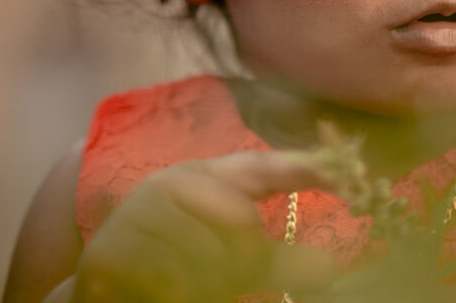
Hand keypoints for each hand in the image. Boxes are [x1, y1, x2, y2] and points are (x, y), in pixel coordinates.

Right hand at [70, 151, 335, 301]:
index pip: (265, 166)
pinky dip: (176, 295)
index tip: (354, 178)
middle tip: (217, 273)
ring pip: (206, 258)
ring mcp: (138, 212)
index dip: (310, 166)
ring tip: (184, 282)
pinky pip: (171, 281)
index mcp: (205, 175)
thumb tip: (330, 267)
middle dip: (239, 259)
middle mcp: (171, 182)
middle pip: (239, 222)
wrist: (101, 284)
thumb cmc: (176, 261)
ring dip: (206, 283)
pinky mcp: (112, 249)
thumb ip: (278, 258)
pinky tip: (161, 291)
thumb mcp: (230, 255)